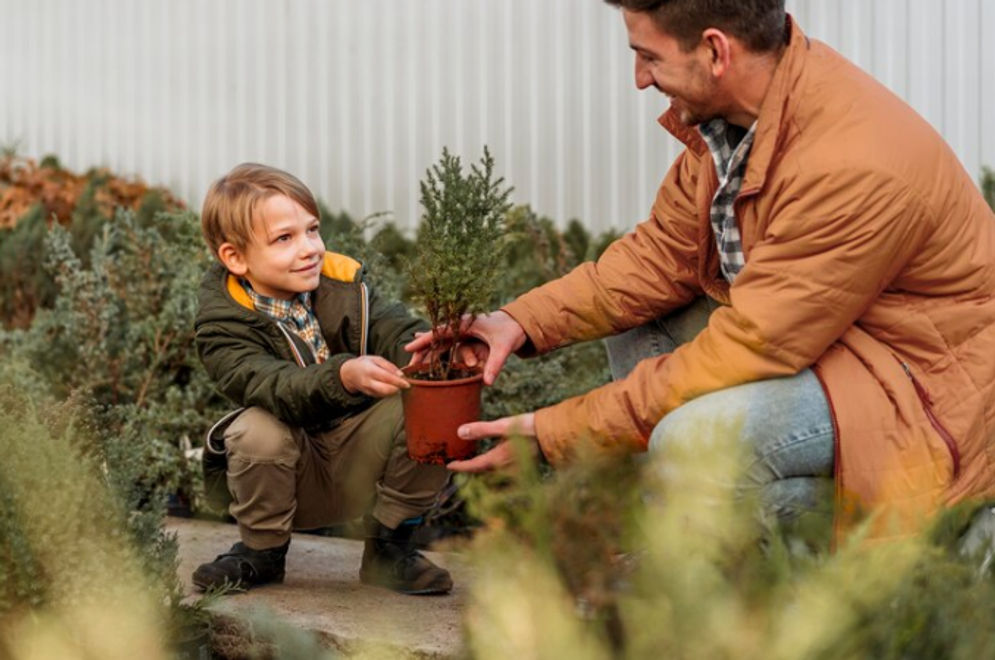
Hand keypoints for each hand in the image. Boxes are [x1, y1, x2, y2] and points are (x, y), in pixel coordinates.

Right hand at [340, 355, 409, 396]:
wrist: (349, 373)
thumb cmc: (364, 364)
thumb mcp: (376, 359)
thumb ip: (389, 366)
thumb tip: (401, 374)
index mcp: (370, 370)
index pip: (387, 378)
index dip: (398, 382)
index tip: (407, 384)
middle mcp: (368, 382)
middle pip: (386, 390)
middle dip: (397, 388)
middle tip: (404, 384)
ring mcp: (368, 390)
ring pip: (386, 394)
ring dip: (394, 390)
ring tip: (396, 383)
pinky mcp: (370, 395)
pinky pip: (383, 395)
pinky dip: (389, 391)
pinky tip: (388, 385)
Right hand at [404, 311, 526, 385]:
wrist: (520, 324)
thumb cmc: (510, 332)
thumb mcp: (503, 347)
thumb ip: (494, 364)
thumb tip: (487, 383)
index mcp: (465, 323)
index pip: (439, 332)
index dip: (424, 340)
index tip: (408, 347)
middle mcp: (461, 327)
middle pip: (436, 339)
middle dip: (422, 350)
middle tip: (409, 363)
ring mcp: (463, 333)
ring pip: (441, 344)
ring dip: (429, 353)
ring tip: (414, 364)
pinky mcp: (467, 339)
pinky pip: (449, 347)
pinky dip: (439, 353)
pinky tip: (429, 362)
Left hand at [447, 413, 537, 471]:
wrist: (556, 434)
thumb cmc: (530, 428)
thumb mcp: (503, 426)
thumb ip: (481, 430)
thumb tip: (460, 432)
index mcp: (498, 459)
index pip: (474, 466)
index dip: (460, 467)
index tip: (449, 465)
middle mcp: (505, 469)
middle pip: (482, 474)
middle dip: (471, 470)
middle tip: (459, 465)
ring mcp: (516, 471)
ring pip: (493, 476)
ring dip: (483, 472)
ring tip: (475, 464)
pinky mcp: (524, 469)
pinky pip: (504, 474)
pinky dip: (495, 471)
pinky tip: (496, 463)